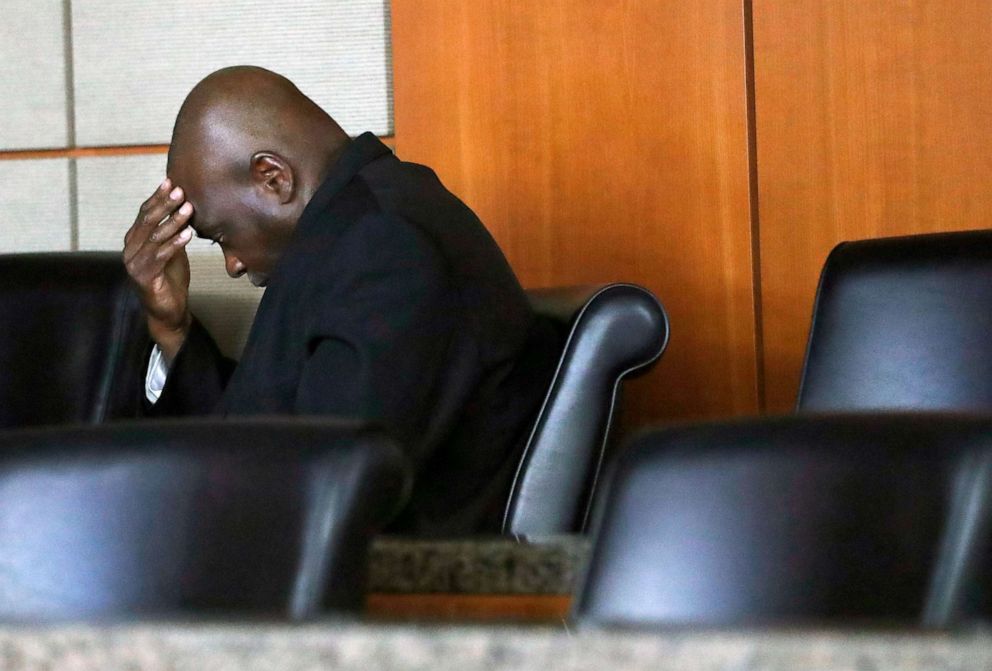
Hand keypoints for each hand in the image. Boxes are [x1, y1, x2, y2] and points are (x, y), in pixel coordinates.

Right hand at [123, 178, 194, 360]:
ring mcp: (134, 264)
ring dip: (173, 221)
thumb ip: (173, 231)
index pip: (145, 213)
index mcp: (134, 240)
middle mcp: (130, 249)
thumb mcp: (172, 250)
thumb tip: (184, 208)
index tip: (171, 182)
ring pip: (154, 237)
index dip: (157, 197)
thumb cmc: (170, 279)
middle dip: (164, 205)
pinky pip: (160, 256)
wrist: (167, 311)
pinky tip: (187, 235)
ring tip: (188, 209)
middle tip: (180, 191)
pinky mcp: (143, 277)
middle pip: (147, 221)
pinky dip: (174, 244)